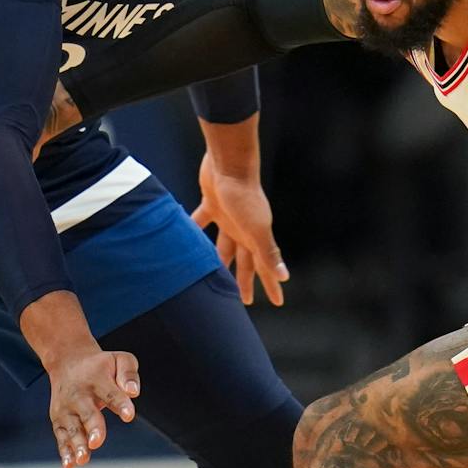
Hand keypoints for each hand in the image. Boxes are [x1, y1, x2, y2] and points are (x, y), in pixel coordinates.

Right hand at [45, 343, 139, 467]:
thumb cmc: (100, 365)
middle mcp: (79, 394)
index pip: (111, 392)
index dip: (120, 404)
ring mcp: (66, 407)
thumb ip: (128, 373)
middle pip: (87, 412)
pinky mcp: (58, 418)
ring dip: (77, 444)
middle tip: (97, 442)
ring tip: (83, 459)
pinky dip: (64, 451)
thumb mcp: (119, 359)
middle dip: (92, 427)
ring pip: (72, 427)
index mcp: (97, 378)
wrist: (67, 361)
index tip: (129, 415)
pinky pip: (61, 436)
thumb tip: (133, 392)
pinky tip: (69, 464)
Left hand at [192, 153, 287, 306]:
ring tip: (212, 275)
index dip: (272, 285)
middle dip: (245, 281)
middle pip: (244, 261)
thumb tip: (284, 277)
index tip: (279, 302)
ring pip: (223, 245)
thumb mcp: (257, 228)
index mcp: (256, 238)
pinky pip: (201, 221)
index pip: (266, 267)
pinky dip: (193, 229)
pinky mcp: (212, 203)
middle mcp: (243, 230)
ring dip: (219, 260)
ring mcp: (228, 217)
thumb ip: (268, 253)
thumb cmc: (245, 197)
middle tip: (244, 300)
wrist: (230, 164)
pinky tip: (183, 238)